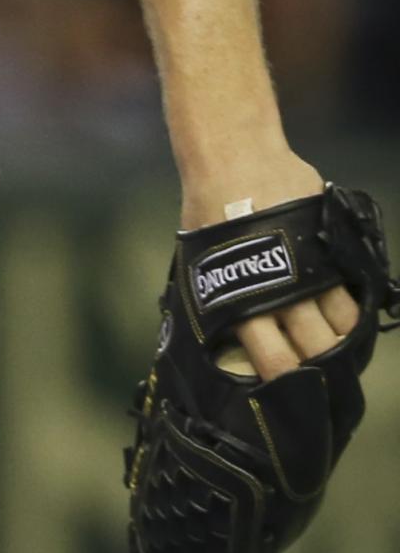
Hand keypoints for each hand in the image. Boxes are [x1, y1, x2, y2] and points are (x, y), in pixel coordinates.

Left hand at [185, 151, 362, 378]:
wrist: (235, 157)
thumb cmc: (209, 210)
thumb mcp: (200, 259)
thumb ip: (218, 295)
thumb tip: (223, 334)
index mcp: (238, 298)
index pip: (270, 358)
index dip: (285, 381)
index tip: (289, 394)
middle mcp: (277, 289)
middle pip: (314, 349)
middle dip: (321, 370)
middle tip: (322, 382)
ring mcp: (309, 268)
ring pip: (341, 324)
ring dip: (342, 342)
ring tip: (339, 352)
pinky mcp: (330, 247)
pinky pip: (351, 290)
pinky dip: (353, 309)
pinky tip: (351, 321)